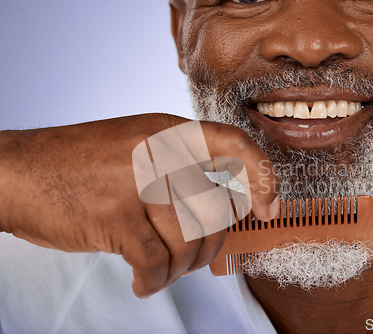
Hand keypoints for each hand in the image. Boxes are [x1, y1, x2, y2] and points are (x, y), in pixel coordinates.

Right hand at [0, 113, 278, 297]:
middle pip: (215, 210)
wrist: (18, 172)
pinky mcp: (114, 215)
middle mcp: (159, 152)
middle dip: (208, 246)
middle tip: (189, 257)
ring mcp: (137, 181)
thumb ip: (178, 169)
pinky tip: (143, 280)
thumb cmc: (79, 167)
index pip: (234, 144)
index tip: (269, 207)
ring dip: (180, 267)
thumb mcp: (136, 148)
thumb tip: (224, 206)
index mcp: (168, 132)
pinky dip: (153, 280)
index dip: (262, 175)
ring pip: (189, 239)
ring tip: (161, 269)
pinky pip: (156, 261)